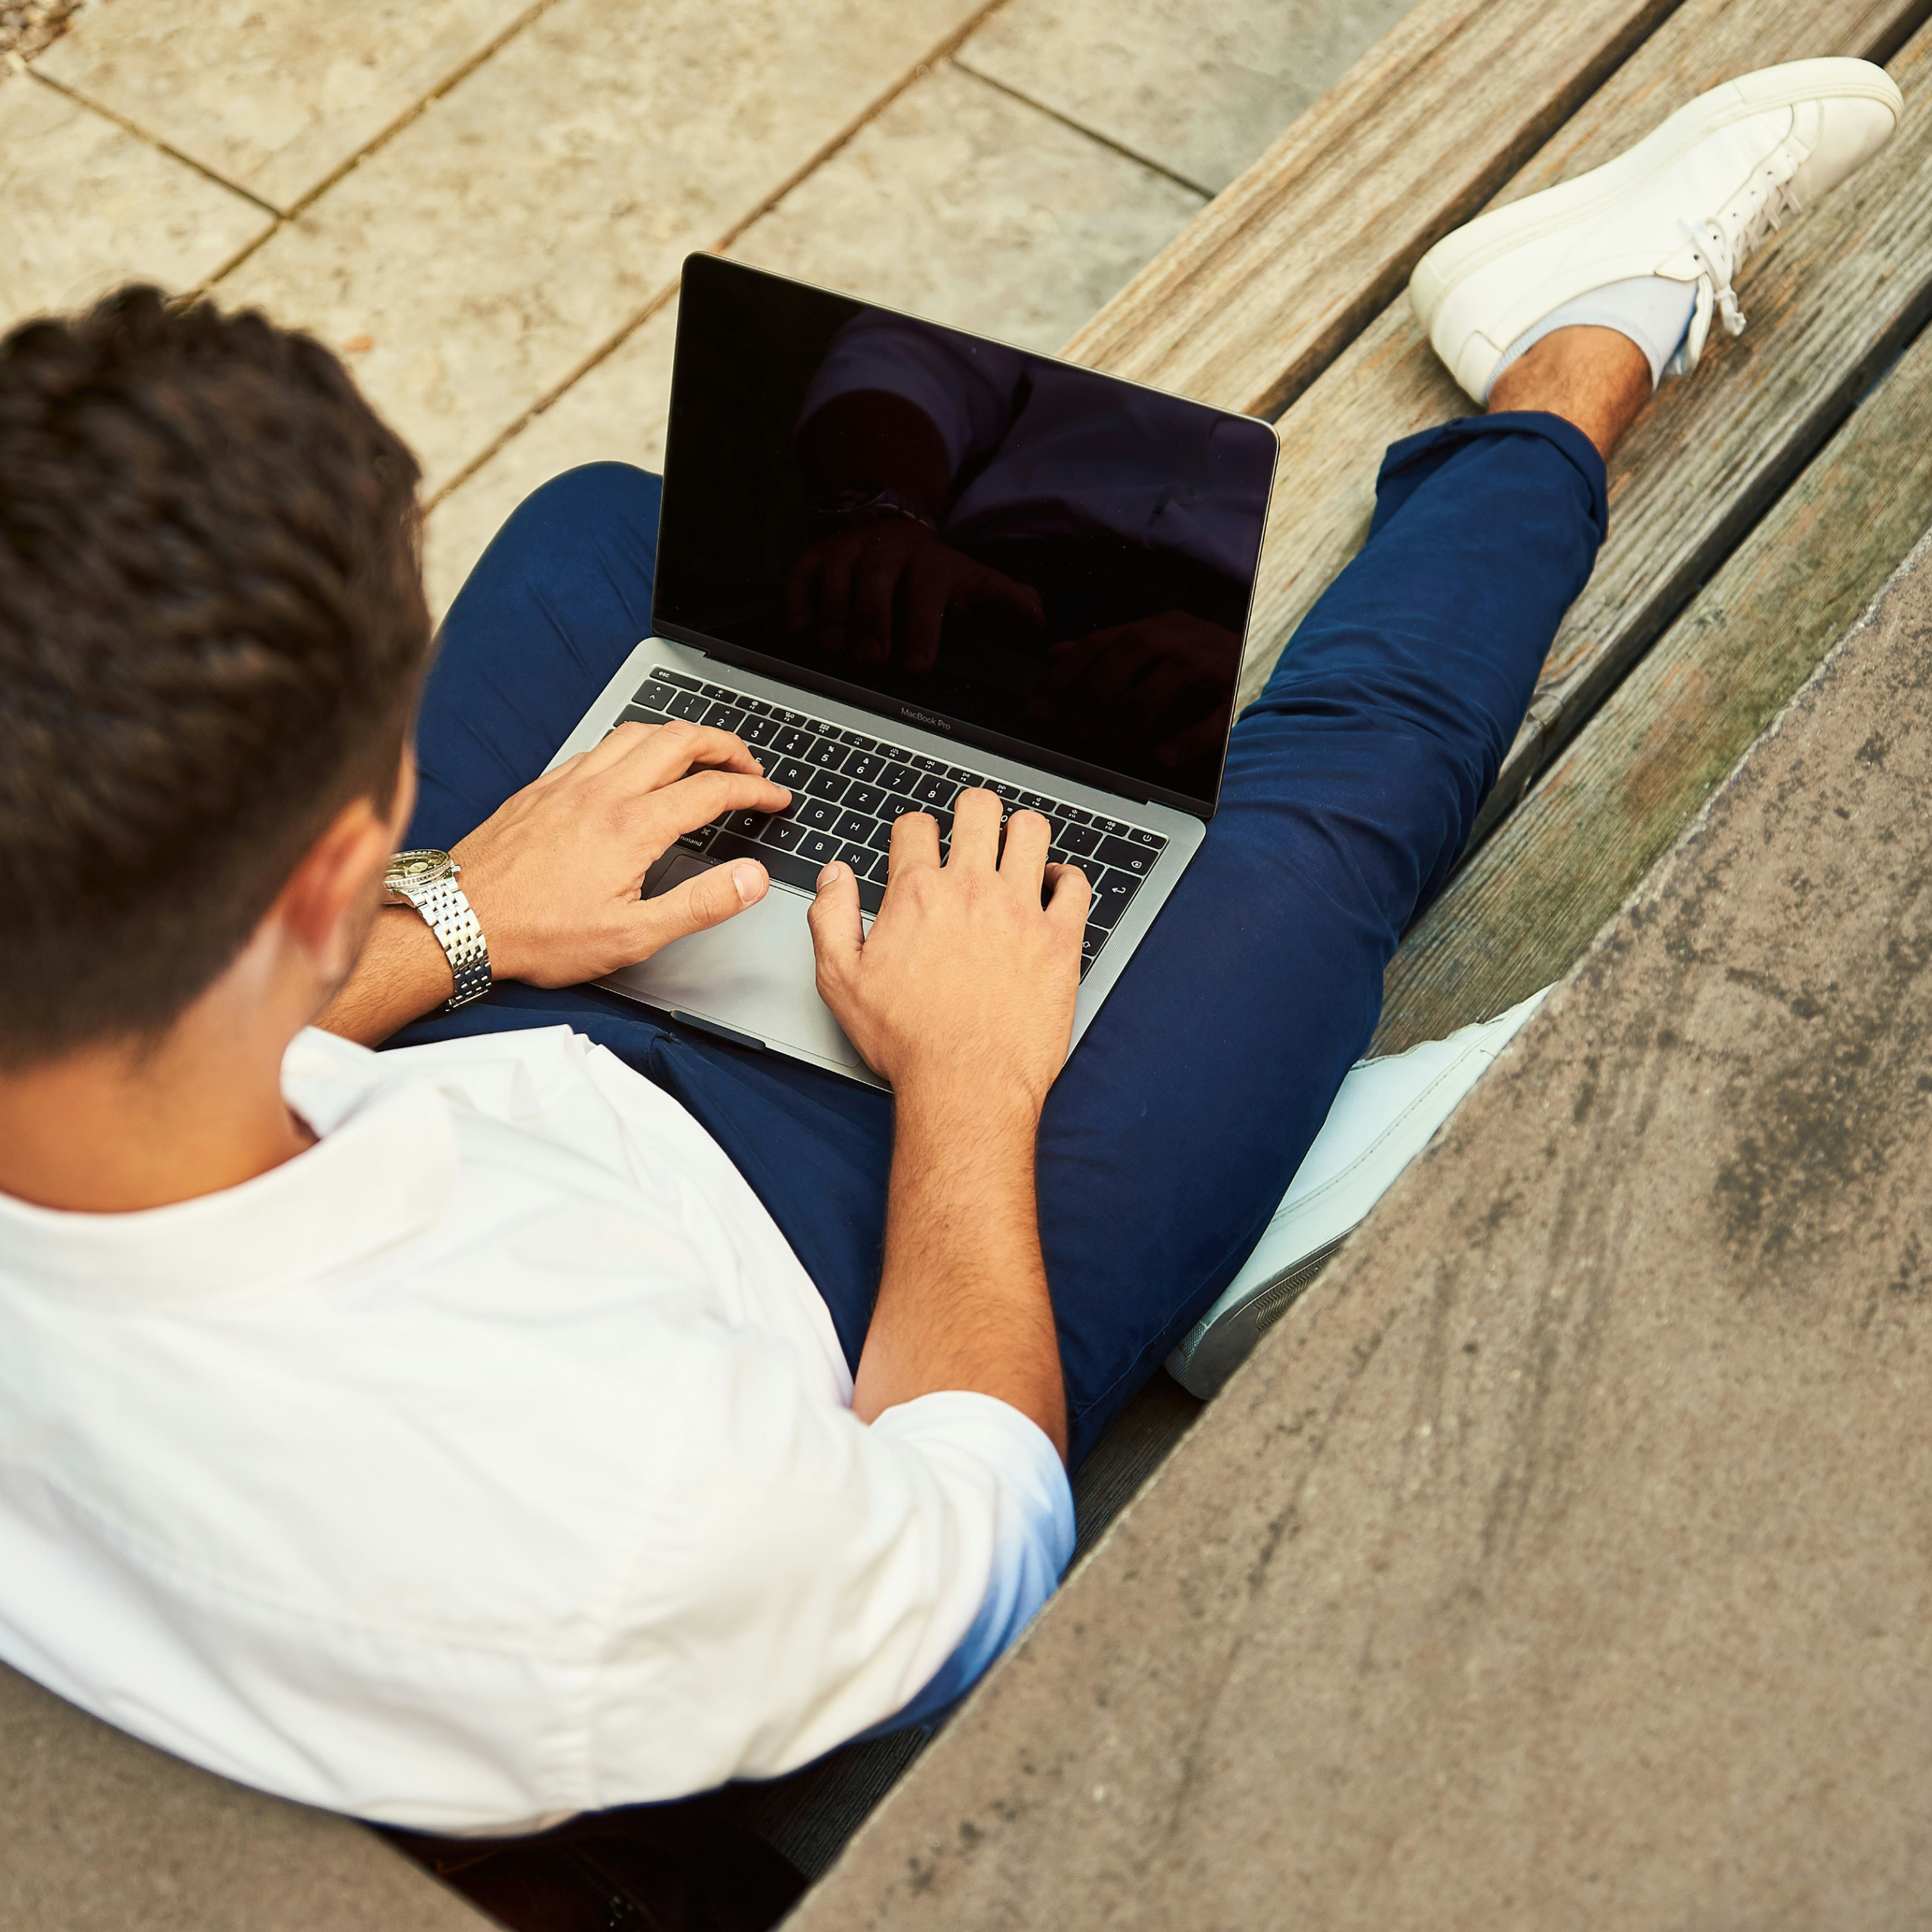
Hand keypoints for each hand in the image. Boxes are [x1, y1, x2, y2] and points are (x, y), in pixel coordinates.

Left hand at [453, 719, 791, 986]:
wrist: (458, 920)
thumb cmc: (536, 934)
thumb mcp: (631, 937)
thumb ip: (699, 905)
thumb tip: (749, 879)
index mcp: (631, 827)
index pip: (712, 790)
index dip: (755, 790)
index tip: (774, 799)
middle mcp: (603, 792)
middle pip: (681, 739)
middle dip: (726, 745)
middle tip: (749, 767)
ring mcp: (570, 782)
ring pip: (639, 732)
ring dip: (682, 736)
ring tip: (703, 756)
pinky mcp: (544, 786)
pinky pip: (600, 745)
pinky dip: (634, 745)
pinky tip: (637, 766)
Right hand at [785, 519, 1042, 673]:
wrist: (888, 527)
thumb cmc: (932, 575)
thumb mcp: (972, 583)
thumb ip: (1002, 601)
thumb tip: (1037, 616)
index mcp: (928, 560)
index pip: (926, 590)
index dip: (922, 630)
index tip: (917, 668)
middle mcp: (885, 548)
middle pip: (876, 581)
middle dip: (873, 623)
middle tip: (872, 661)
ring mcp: (847, 549)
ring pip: (836, 575)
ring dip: (835, 615)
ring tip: (838, 649)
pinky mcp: (814, 555)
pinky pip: (800, 573)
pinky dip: (799, 601)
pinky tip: (803, 630)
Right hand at [806, 789, 1088, 1106]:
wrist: (966, 1085)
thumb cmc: (908, 1042)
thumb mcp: (841, 981)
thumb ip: (830, 918)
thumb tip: (834, 876)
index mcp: (917, 895)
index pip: (916, 826)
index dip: (914, 831)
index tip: (920, 846)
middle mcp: (971, 891)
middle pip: (979, 809)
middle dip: (973, 811)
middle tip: (973, 829)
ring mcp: (1021, 911)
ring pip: (1032, 832)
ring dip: (1022, 832)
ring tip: (1017, 848)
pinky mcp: (1060, 940)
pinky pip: (1077, 885)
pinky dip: (1068, 878)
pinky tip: (1055, 887)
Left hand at [1029, 608, 1238, 774]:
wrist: (1265, 657)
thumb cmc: (1198, 665)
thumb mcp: (1149, 651)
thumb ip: (1104, 653)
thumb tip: (1054, 656)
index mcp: (1154, 627)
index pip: (1099, 644)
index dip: (1063, 678)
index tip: (1038, 711)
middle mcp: (1181, 636)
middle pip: (1126, 658)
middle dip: (1091, 700)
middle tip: (1073, 736)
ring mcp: (1212, 662)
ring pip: (1163, 685)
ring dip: (1129, 721)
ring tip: (1111, 750)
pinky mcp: (1238, 693)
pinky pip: (1213, 718)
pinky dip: (1185, 740)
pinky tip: (1162, 758)